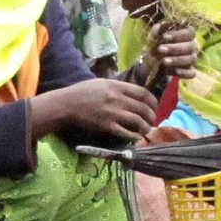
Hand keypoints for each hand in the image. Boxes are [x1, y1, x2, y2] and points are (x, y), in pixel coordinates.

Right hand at [29, 79, 157, 148]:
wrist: (66, 104)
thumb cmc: (82, 91)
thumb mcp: (102, 82)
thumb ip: (118, 87)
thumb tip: (132, 92)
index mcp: (117, 86)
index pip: (143, 93)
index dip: (153, 101)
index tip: (154, 107)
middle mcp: (117, 98)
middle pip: (143, 108)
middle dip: (151, 116)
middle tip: (152, 121)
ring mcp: (112, 113)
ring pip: (137, 121)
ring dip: (145, 127)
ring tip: (146, 130)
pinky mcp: (106, 126)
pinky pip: (125, 132)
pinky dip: (134, 136)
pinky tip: (135, 137)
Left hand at [137, 21, 200, 84]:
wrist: (153, 60)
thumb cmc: (158, 43)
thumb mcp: (155, 35)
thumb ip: (158, 29)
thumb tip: (164, 24)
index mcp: (187, 34)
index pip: (190, 32)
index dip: (178, 35)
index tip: (165, 37)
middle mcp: (192, 46)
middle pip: (190, 46)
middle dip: (175, 48)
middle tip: (160, 49)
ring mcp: (192, 59)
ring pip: (191, 59)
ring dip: (177, 60)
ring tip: (163, 61)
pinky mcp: (189, 71)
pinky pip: (191, 73)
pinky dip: (183, 72)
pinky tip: (172, 70)